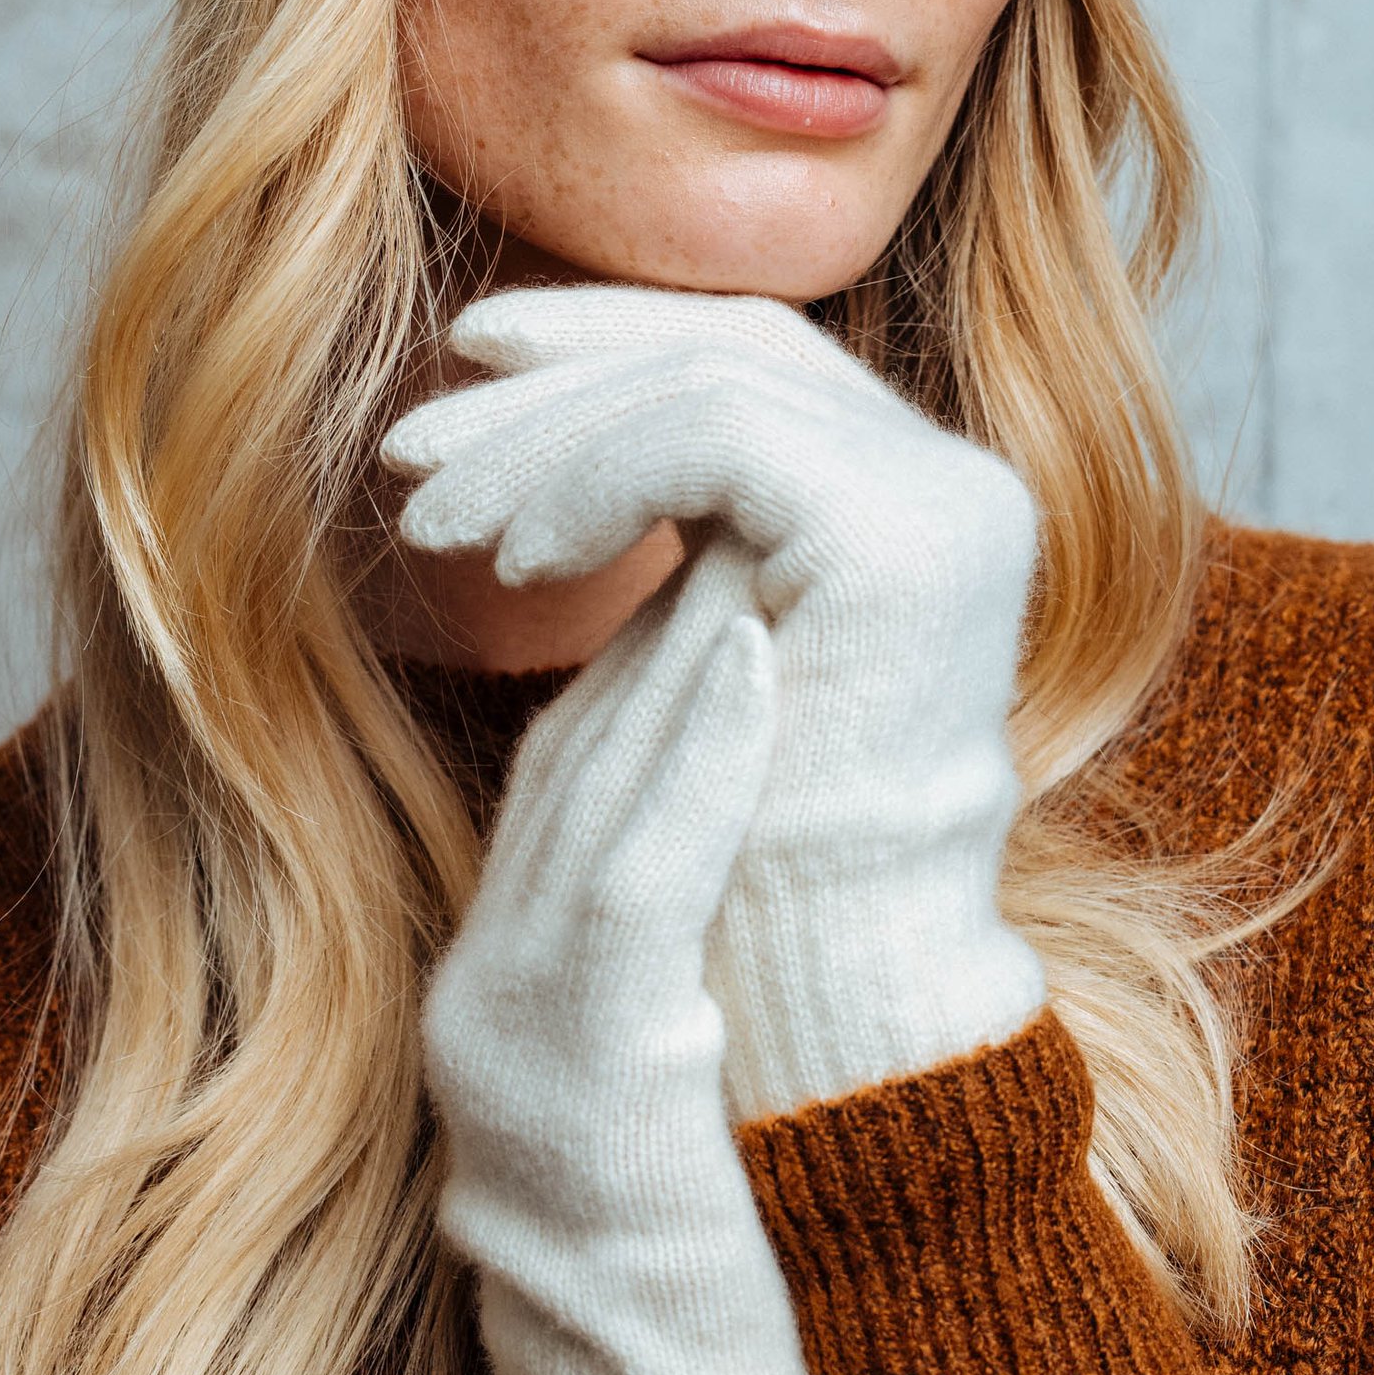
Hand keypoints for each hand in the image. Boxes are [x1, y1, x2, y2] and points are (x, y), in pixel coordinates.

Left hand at [386, 288, 1045, 1121]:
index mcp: (915, 515)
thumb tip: (554, 437)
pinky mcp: (899, 540)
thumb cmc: (756, 896)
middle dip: (563, 368)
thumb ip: (686, 571)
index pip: (752, 364)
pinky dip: (599, 476)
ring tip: (438, 525)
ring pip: (710, 380)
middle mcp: (954, 491)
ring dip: (552, 437)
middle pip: (734, 345)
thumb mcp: (703, 691)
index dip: (607, 345)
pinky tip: (519, 562)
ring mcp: (943, 507)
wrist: (829, 1030)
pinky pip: (716, 440)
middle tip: (419, 427)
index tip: (466, 369)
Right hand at [418, 537, 818, 1374]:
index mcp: (521, 982)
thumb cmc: (707, 1312)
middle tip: (734, 453)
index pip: (583, 753)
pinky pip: (620, 891)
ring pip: (583, 782)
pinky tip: (745, 656)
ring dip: (670, 630)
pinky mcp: (571, 1101)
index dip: (652, 613)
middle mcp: (492, 991)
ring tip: (749, 507)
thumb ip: (693, 961)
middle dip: (639, 582)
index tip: (744, 507)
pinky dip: (683, 760)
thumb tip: (786, 834)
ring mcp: (513, 1043)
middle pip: (567, 735)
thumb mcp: (683, 1097)